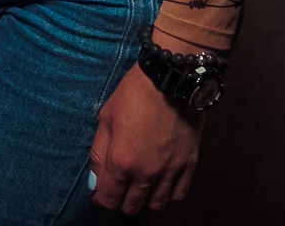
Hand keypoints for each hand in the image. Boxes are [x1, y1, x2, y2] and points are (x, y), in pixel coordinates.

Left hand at [89, 53, 203, 212]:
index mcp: (121, 160)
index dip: (101, 199)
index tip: (99, 193)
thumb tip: (95, 181)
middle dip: (120, 200)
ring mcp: (170, 170)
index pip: (109, 198)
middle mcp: (146, 172)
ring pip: (156, 204)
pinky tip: (160, 184)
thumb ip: (99, 154)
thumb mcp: (106, 119)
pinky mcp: (189, 164)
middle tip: (117, 188)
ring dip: (143, 199)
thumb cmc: (134, 95)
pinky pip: (178, 194)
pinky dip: (167, 194)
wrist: (170, 80)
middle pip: (131, 205)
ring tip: (138, 186)